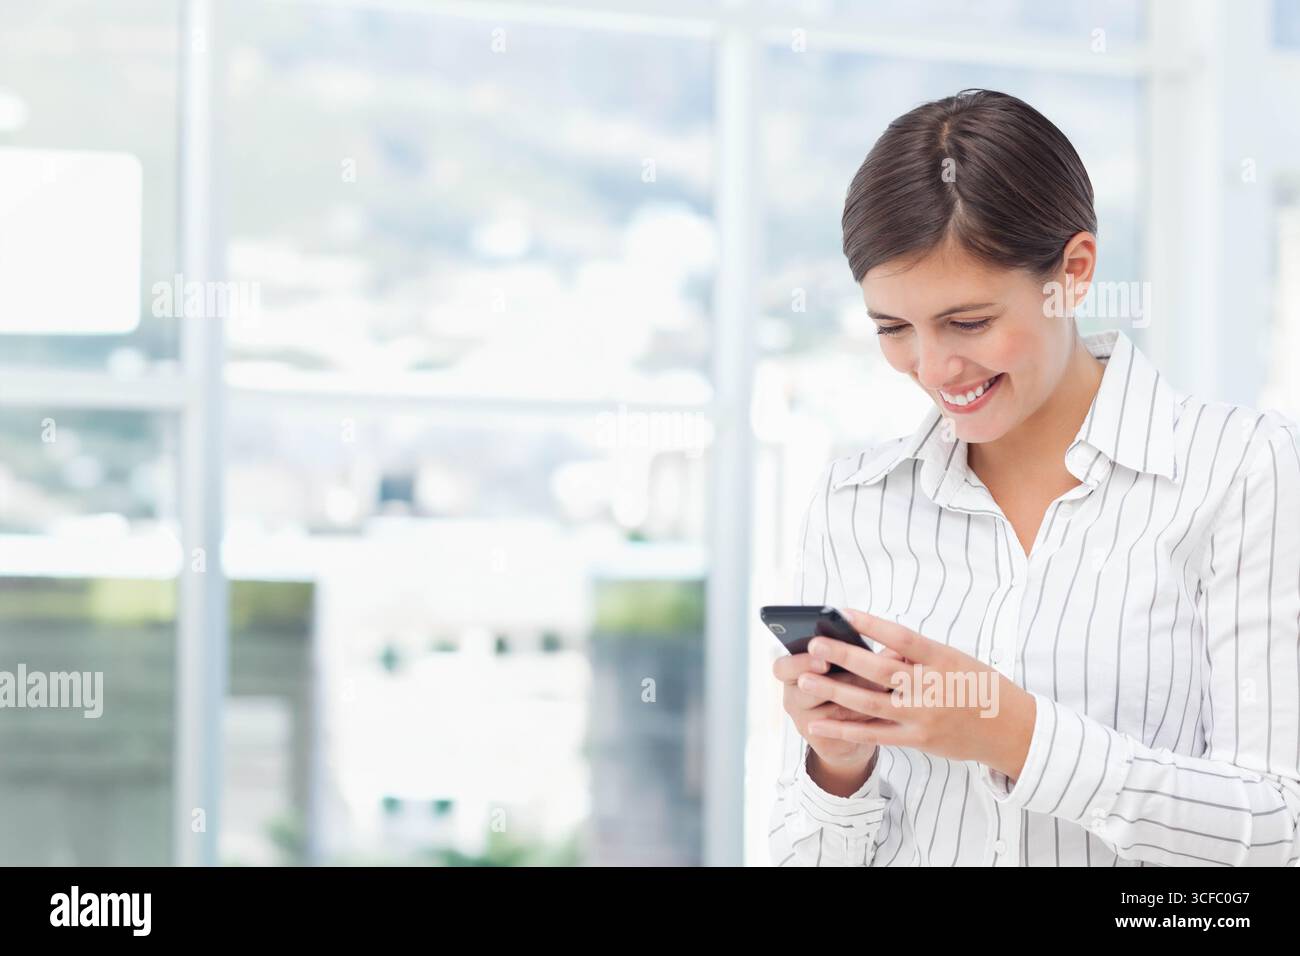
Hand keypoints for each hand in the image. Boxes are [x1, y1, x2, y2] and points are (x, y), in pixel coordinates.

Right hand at [772, 642, 905, 771]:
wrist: (853, 730)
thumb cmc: (849, 686)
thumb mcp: (849, 666)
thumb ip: (863, 655)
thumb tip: (894, 650)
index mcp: (794, 673)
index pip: (782, 666)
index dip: (800, 661)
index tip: (820, 656)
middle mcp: (794, 697)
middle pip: (802, 689)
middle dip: (827, 680)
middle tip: (843, 673)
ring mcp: (804, 720)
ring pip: (828, 709)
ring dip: (855, 695)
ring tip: (881, 686)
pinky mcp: (819, 741)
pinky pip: (841, 729)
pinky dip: (862, 716)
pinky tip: (880, 707)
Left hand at [796, 609, 1035, 778]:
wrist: (1010, 730)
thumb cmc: (978, 685)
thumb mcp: (954, 659)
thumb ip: (916, 654)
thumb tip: (876, 647)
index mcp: (943, 660)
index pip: (903, 637)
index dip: (873, 625)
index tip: (844, 612)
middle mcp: (932, 688)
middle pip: (880, 670)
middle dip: (843, 656)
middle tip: (814, 644)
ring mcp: (923, 717)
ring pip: (869, 703)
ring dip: (834, 690)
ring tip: (805, 678)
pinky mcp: (917, 740)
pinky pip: (873, 734)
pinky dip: (843, 728)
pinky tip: (818, 720)